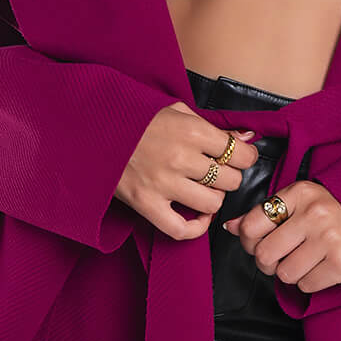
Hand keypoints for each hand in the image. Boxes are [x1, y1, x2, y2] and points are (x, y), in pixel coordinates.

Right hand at [116, 101, 260, 242]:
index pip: (240, 154)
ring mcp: (163, 184)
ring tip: (202, 188)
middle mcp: (180, 158)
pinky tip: (197, 215)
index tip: (239, 157)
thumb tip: (248, 138)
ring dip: (212, 197)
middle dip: (228, 176)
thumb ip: (214, 127)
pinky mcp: (146, 204)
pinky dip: (195, 227)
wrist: (92, 130)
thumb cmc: (136, 119)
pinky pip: (182, 229)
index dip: (245, 157)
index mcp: (191, 130)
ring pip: (212, 203)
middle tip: (216, 171)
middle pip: (230, 180)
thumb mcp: (176, 111)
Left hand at [222, 180, 340, 293]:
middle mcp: (313, 213)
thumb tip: (230, 227)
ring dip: (291, 274)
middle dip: (267, 262)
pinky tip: (323, 268)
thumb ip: (268, 212)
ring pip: (283, 273)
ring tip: (307, 262)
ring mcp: (328, 239)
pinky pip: (306, 285)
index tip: (258, 243)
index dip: (248, 241)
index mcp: (301, 193)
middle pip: (263, 253)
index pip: (251, 224)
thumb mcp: (305, 201)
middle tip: (282, 258)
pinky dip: (310, 283)